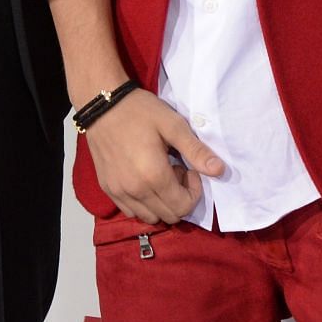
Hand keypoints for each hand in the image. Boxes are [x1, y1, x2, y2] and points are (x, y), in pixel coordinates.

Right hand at [81, 87, 224, 224]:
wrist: (102, 104)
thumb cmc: (140, 111)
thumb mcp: (173, 125)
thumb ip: (196, 151)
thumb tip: (219, 170)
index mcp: (153, 176)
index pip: (183, 207)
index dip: (194, 192)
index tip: (189, 169)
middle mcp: (135, 191)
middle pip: (169, 216)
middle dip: (180, 197)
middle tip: (176, 170)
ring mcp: (118, 192)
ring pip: (150, 217)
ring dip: (162, 203)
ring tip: (160, 175)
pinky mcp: (107, 189)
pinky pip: (131, 211)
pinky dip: (144, 203)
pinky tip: (144, 179)